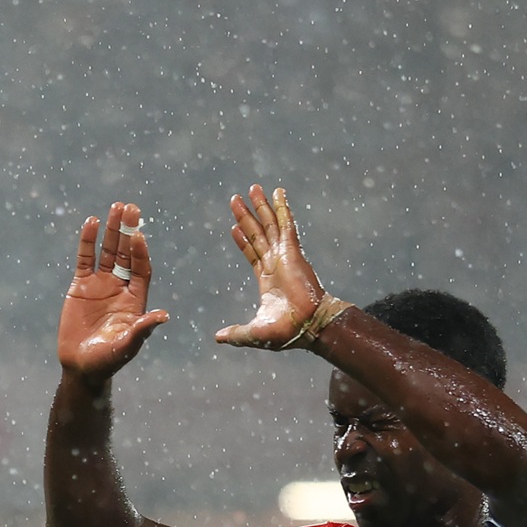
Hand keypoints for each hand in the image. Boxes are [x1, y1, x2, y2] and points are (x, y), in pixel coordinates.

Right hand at [56, 203, 169, 387]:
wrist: (81, 367)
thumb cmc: (107, 361)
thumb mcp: (126, 346)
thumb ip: (142, 330)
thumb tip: (163, 316)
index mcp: (135, 299)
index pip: (141, 269)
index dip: (140, 252)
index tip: (138, 235)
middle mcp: (121, 287)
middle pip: (127, 253)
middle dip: (128, 232)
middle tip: (131, 208)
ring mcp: (101, 284)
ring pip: (108, 251)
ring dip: (112, 230)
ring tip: (115, 207)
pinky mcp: (81, 285)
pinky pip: (85, 259)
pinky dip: (88, 241)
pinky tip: (91, 223)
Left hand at [215, 185, 330, 350]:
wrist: (308, 326)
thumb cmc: (286, 332)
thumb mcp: (253, 332)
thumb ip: (236, 333)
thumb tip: (218, 338)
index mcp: (267, 279)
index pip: (252, 253)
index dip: (243, 240)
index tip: (234, 226)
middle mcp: (275, 263)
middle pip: (258, 233)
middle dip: (246, 216)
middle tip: (235, 198)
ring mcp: (284, 255)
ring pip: (269, 224)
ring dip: (260, 206)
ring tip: (252, 189)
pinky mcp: (292, 250)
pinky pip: (286, 224)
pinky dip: (282, 207)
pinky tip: (278, 192)